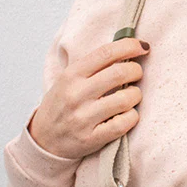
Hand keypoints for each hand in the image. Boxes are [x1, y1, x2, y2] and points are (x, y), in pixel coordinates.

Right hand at [28, 37, 150, 158]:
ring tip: (131, 96)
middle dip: (136, 70)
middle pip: (120, 73)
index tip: (143, 47)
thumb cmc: (62, 105)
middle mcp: (76, 95)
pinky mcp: (91, 139)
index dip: (129, 46)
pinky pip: (124, 124)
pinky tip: (127, 114)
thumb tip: (128, 48)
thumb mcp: (68, 79)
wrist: (44, 140)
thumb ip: (93, 66)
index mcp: (71, 75)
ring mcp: (83, 118)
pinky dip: (132, 116)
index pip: (106, 53)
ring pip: (126, 99)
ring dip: (136, 95)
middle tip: (137, 74)